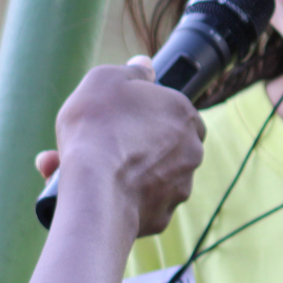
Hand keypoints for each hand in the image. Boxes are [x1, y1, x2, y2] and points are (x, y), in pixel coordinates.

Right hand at [48, 56, 204, 237]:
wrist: (95, 188)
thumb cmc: (97, 128)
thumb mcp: (105, 79)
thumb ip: (131, 71)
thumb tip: (145, 67)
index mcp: (183, 112)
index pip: (172, 110)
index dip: (142, 114)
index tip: (117, 119)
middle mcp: (191, 149)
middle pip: (164, 143)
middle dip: (136, 144)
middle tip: (102, 145)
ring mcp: (181, 185)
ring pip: (153, 175)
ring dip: (127, 171)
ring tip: (90, 171)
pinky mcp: (164, 215)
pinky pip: (143, 204)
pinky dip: (124, 199)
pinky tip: (99, 194)